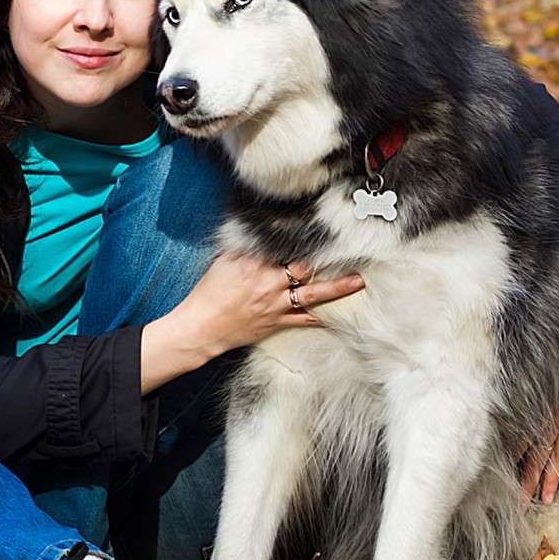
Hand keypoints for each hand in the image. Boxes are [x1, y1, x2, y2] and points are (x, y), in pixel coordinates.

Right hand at [138, 253, 363, 393]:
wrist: (201, 328)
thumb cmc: (208, 293)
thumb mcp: (224, 262)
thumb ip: (245, 249)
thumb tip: (259, 235)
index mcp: (256, 265)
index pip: (286, 248)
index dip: (305, 239)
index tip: (324, 231)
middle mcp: (270, 284)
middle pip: (305, 268)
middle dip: (327, 260)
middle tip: (352, 252)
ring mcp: (275, 305)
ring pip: (312, 294)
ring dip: (337, 288)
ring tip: (357, 282)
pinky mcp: (275, 323)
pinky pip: (302, 320)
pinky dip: (318, 317)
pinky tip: (333, 315)